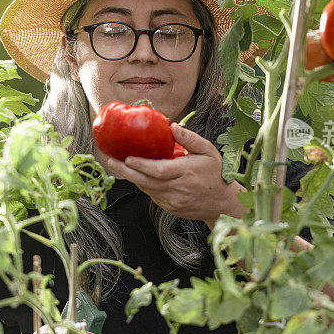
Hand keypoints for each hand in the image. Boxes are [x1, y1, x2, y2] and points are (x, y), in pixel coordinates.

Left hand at [106, 123, 247, 227]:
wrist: (222, 204)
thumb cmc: (215, 174)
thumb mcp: (208, 151)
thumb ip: (190, 138)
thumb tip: (171, 126)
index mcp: (185, 172)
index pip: (158, 170)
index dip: (140, 165)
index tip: (126, 157)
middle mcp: (177, 188)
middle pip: (145, 181)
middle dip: (125, 171)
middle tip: (111, 161)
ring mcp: (172, 201)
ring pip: (146, 189)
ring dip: (132, 178)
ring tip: (119, 165)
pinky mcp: (169, 208)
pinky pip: (151, 195)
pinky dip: (143, 185)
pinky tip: (136, 175)